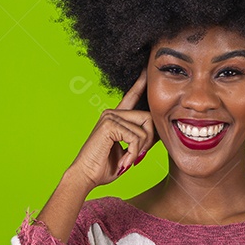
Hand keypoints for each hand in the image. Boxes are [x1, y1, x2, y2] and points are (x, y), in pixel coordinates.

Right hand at [68, 68, 159, 189]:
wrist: (86, 176)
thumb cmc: (104, 167)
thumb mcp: (129, 150)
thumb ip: (141, 138)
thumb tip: (159, 131)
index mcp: (116, 117)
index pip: (132, 96)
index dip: (141, 82)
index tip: (148, 68)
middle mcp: (112, 113)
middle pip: (148, 117)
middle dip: (150, 139)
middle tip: (140, 155)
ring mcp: (110, 116)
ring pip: (144, 128)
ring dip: (141, 149)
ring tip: (128, 159)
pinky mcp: (109, 124)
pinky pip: (136, 137)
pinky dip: (134, 152)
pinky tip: (124, 160)